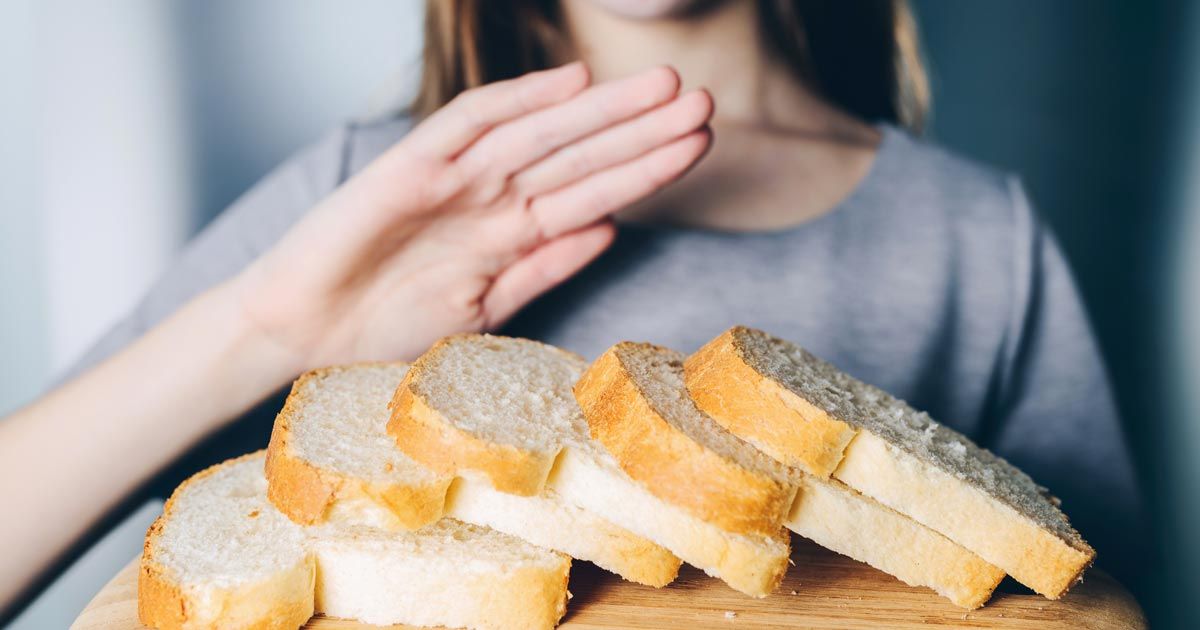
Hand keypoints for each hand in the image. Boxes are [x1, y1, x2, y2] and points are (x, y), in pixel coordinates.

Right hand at [228, 63, 712, 371]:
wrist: (300, 336)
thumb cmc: (382, 328)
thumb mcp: (482, 310)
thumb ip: (542, 269)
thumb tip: (608, 230)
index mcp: (510, 234)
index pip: (592, 193)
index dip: (646, 169)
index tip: (698, 145)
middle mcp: (490, 200)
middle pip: (579, 157)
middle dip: (641, 131)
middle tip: (703, 101)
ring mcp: (452, 181)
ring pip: (541, 137)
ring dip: (602, 115)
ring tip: (663, 88)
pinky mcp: (407, 170)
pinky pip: (467, 127)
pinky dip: (516, 103)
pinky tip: (569, 84)